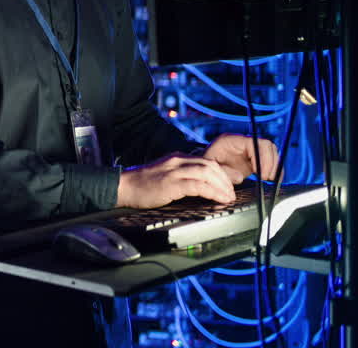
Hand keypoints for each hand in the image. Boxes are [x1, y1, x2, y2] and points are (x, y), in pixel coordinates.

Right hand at [116, 152, 237, 208]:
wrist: (123, 187)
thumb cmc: (143, 185)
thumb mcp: (166, 176)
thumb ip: (182, 177)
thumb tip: (202, 186)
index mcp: (177, 158)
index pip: (207, 161)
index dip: (223, 172)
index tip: (233, 182)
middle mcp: (177, 162)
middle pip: (210, 165)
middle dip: (226, 179)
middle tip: (233, 192)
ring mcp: (173, 171)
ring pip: (207, 173)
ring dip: (222, 186)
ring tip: (228, 197)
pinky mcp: (170, 184)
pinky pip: (197, 185)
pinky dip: (212, 192)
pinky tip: (218, 199)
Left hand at [203, 134, 280, 183]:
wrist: (205, 167)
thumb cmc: (205, 166)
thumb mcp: (210, 169)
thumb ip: (223, 172)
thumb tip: (239, 177)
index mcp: (231, 140)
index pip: (254, 142)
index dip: (262, 158)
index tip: (261, 174)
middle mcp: (243, 141)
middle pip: (267, 145)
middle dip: (270, 163)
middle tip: (268, 178)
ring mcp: (250, 148)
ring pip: (271, 151)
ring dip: (274, 166)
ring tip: (270, 180)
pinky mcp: (255, 157)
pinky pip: (271, 159)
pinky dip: (274, 169)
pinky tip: (272, 179)